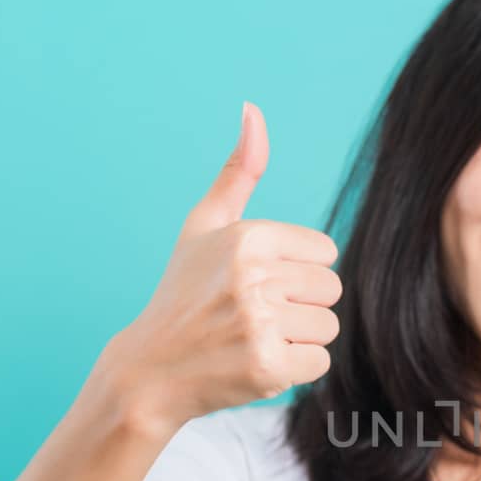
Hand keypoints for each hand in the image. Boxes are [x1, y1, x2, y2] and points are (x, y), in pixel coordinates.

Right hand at [104, 101, 342, 435]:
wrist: (149, 371)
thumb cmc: (183, 294)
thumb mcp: (204, 226)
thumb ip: (238, 172)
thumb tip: (253, 109)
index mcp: (247, 236)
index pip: (325, 252)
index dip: (297, 271)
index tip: (257, 283)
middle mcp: (253, 276)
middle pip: (331, 289)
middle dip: (299, 306)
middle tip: (253, 316)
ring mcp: (260, 324)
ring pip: (328, 327)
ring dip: (299, 339)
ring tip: (253, 339)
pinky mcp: (267, 368)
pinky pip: (319, 363)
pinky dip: (294, 369)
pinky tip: (254, 364)